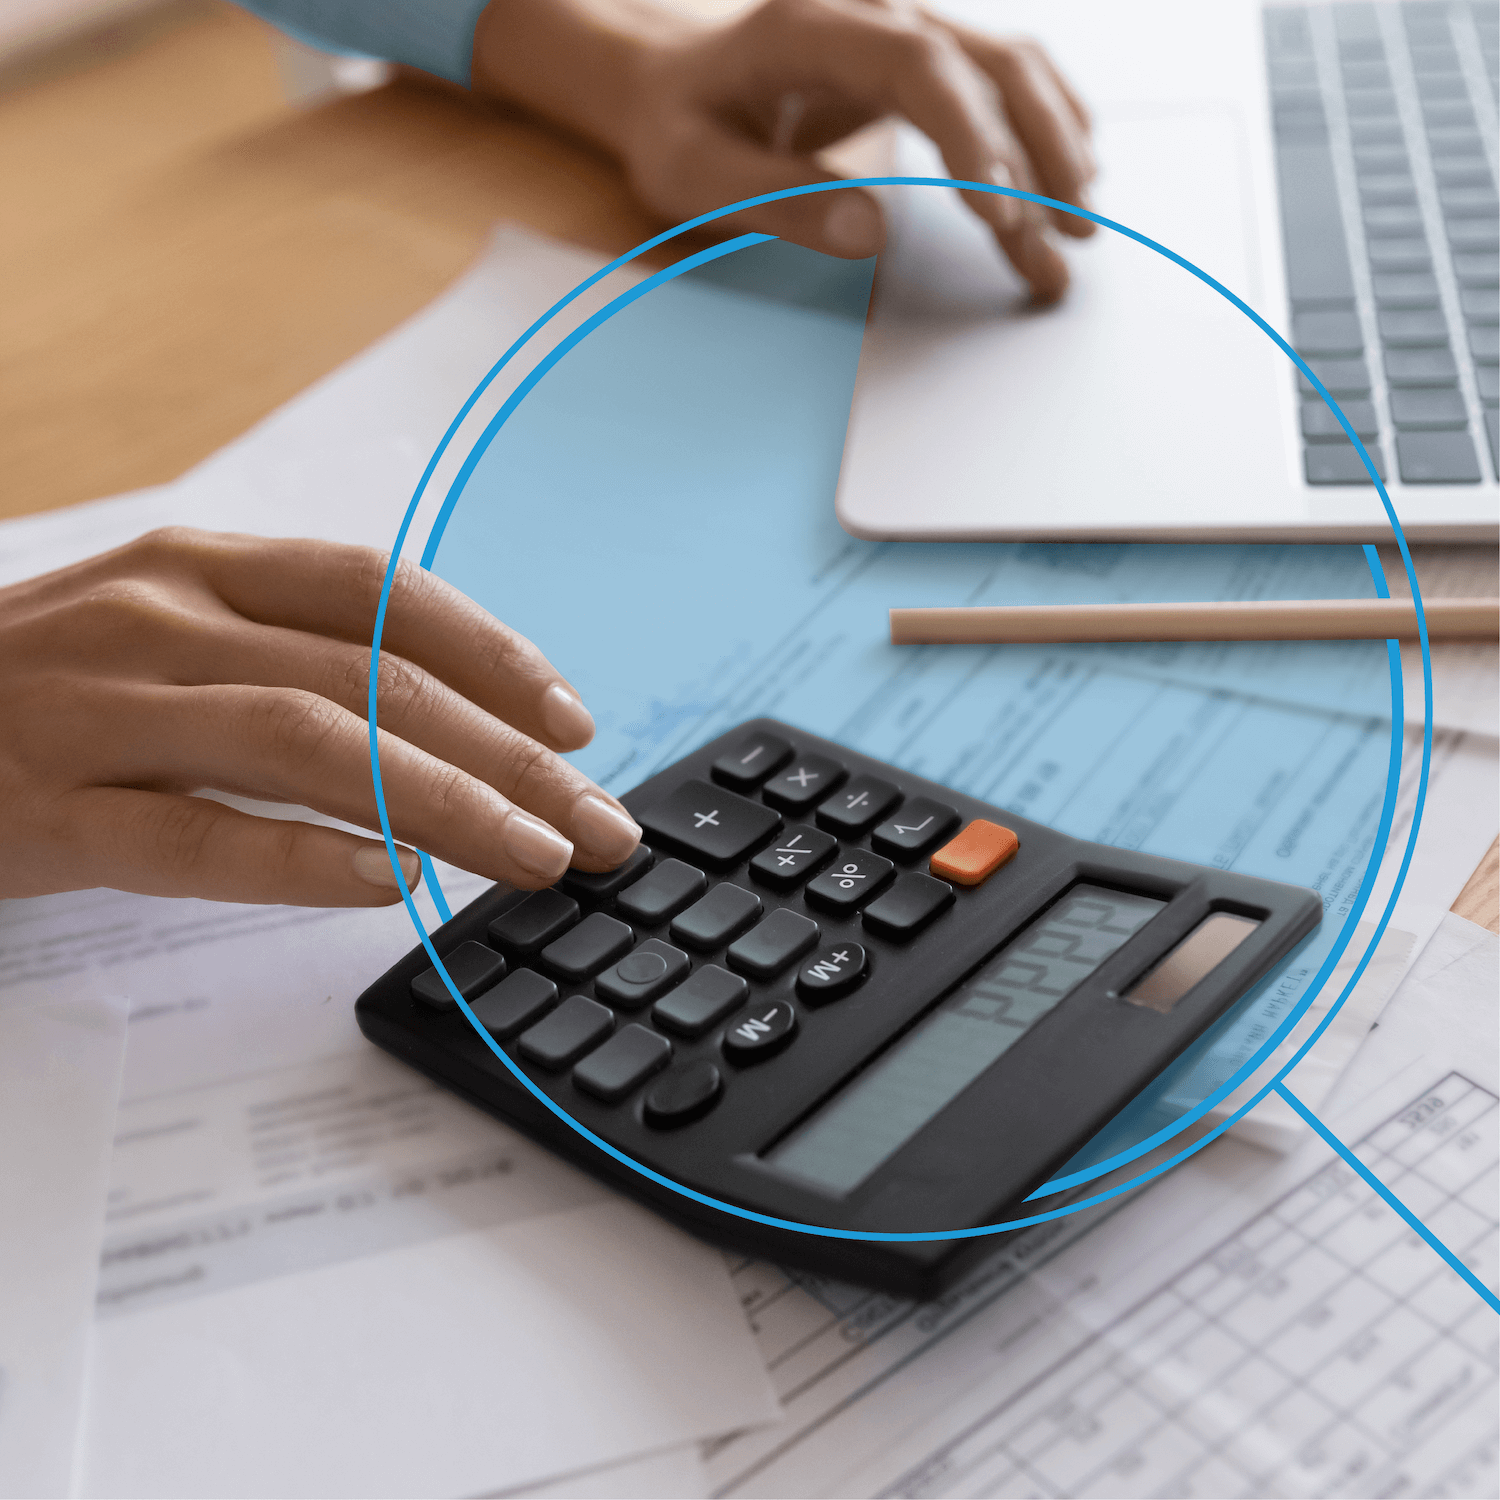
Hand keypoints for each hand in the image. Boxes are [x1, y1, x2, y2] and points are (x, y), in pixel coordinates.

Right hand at [0, 529, 641, 905]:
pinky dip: (299, 860)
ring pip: (305, 745)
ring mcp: (97, 708)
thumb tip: (449, 726)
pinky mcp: (43, 805)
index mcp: (200, 565)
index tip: (575, 722)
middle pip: (373, 680)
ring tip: (533, 859)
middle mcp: (160, 618)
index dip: (495, 654)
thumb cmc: (38, 684)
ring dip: (442, 805)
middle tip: (597, 824)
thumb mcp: (168, 631)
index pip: (381, 593)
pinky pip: (190, 835)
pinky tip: (387, 888)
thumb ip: (290, 655)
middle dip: (508, 758)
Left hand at [472, 0, 1095, 301]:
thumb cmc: (678, 128)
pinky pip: (998, 81)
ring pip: (1007, 70)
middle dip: (1037, 158)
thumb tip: (872, 234)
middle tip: (1065, 244)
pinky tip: (1072, 178)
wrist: (672, 83)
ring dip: (1054, 150)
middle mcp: (874, 10)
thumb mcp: (697, 175)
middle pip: (987, 64)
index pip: (920, 67)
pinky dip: (1042, 129)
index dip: (971, 138)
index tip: (1000, 216)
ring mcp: (903, 29)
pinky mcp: (919, 59)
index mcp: (812, 26)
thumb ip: (778, 199)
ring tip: (1080, 233)